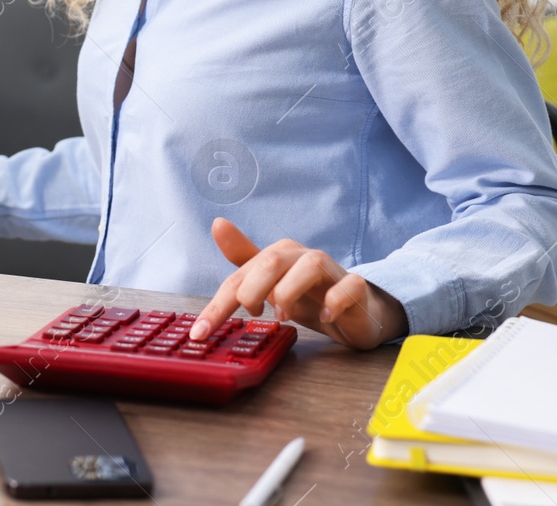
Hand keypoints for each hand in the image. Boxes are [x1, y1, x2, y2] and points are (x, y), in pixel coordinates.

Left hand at [192, 218, 407, 349]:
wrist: (356, 311)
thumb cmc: (308, 296)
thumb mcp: (271, 284)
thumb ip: (243, 261)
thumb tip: (217, 224)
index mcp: (278, 256)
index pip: (240, 277)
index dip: (217, 305)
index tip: (199, 333)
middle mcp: (302, 257)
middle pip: (271, 261)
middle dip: (253, 289)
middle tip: (252, 313)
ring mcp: (332, 271)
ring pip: (311, 264)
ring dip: (291, 292)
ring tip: (283, 316)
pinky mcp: (356, 288)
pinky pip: (349, 286)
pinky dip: (335, 301)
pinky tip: (326, 316)